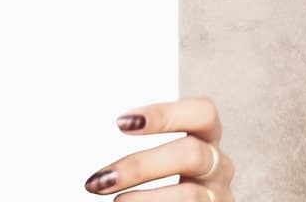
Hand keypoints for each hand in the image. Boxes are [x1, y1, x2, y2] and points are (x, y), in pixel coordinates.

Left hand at [82, 94, 234, 199]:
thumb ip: (137, 135)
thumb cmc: (162, 171)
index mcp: (206, 135)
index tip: (121, 123)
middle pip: (190, 155)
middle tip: (101, 178)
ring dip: (144, 199)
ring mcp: (219, 195)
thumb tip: (87, 128)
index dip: (164, 114)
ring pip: (190, 195)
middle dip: (141, 166)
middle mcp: (218, 164)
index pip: (201, 113)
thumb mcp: (158, 152)